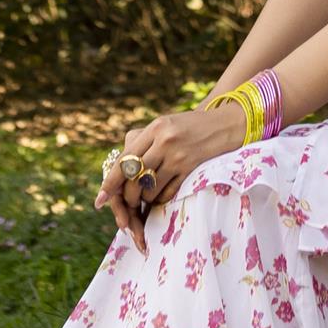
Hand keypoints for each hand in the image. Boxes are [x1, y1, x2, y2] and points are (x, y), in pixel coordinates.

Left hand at [94, 102, 243, 253]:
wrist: (227, 123)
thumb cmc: (191, 126)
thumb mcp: (166, 126)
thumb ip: (145, 142)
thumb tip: (120, 169)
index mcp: (154, 128)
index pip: (125, 160)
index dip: (110, 183)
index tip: (100, 199)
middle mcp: (164, 141)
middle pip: (134, 178)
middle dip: (128, 197)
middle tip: (129, 204)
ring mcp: (178, 155)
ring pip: (149, 188)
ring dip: (145, 200)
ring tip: (146, 199)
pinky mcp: (191, 167)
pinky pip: (167, 192)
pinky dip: (161, 199)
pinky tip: (161, 198)